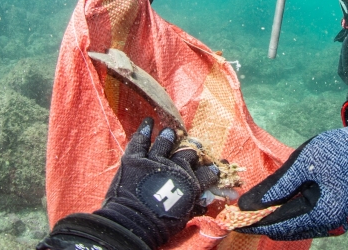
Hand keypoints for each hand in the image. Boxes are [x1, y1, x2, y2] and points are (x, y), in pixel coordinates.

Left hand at [39, 118, 218, 249]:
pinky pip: (140, 140)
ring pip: (166, 141)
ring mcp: (154, 160)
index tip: (215, 168)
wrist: (132, 225)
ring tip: (171, 132)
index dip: (212, 171)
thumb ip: (194, 204)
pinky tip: (148, 122)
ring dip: (169, 136)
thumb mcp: (183, 216)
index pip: (207, 173)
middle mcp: (175, 166)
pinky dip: (144, 130)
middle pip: (188, 153)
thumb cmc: (159, 225)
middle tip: (196, 147)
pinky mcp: (135, 158)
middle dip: (194, 150)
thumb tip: (204, 200)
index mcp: (189, 182)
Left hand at [237, 113, 347, 240]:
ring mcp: (334, 224)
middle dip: (262, 222)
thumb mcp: (304, 161)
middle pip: (287, 230)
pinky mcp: (334, 219)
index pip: (281, 222)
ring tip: (250, 209)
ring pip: (295, 228)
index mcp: (325, 212)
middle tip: (236, 214)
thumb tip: (248, 205)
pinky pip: (305, 222)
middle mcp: (331, 225)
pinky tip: (273, 206)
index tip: (232, 218)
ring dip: (274, 220)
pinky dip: (288, 216)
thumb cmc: (336, 149)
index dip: (254, 221)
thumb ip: (277, 186)